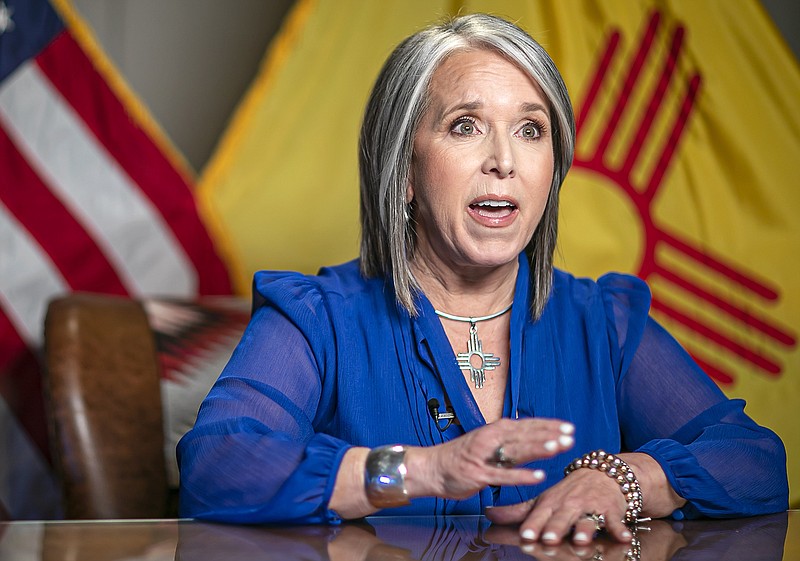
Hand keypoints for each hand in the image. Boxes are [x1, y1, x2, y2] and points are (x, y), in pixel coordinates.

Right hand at [405, 418, 574, 500]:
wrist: (432, 468)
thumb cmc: (462, 458)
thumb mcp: (488, 445)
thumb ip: (510, 442)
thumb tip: (536, 436)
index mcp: (495, 430)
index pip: (527, 425)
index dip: (548, 426)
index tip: (569, 427)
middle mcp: (491, 438)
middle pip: (525, 435)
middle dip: (549, 435)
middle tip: (570, 435)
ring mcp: (484, 456)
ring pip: (515, 450)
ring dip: (538, 448)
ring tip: (558, 447)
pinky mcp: (478, 474)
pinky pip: (503, 475)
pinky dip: (521, 475)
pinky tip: (538, 476)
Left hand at [485, 462, 631, 544]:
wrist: (603, 476)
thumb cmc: (567, 494)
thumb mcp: (542, 500)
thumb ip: (516, 512)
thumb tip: (487, 515)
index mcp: (550, 503)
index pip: (539, 516)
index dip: (532, 526)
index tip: (525, 536)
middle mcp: (569, 505)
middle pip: (561, 519)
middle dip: (555, 528)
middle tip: (548, 539)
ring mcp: (590, 508)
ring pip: (587, 520)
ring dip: (584, 530)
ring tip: (581, 540)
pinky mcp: (611, 511)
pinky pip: (616, 522)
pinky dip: (620, 529)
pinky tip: (624, 537)